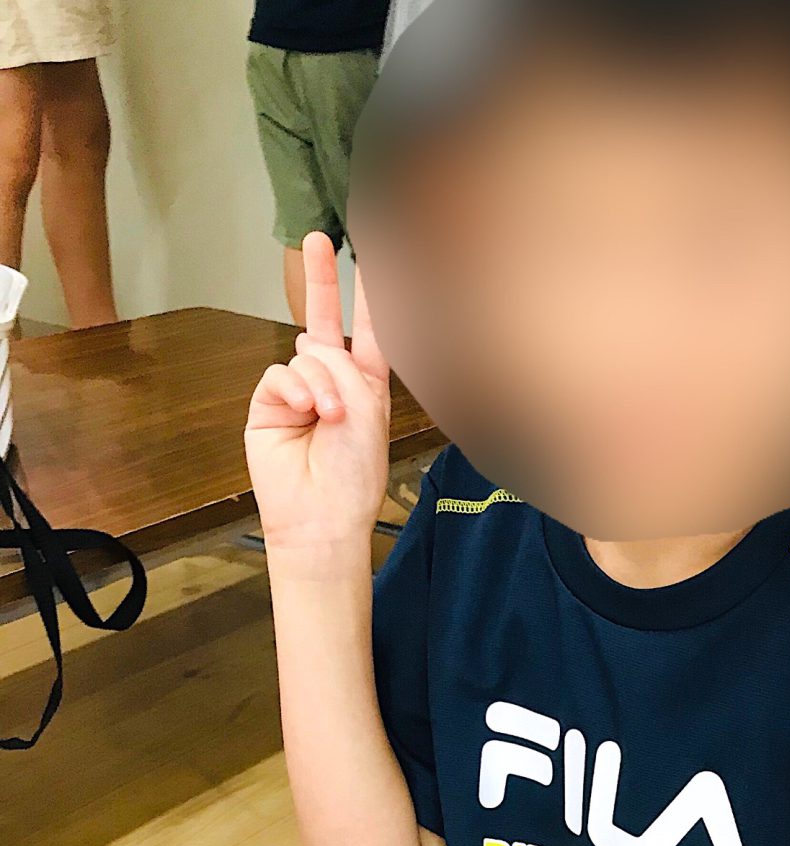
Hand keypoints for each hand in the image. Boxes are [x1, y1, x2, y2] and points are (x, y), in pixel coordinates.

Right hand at [245, 233, 392, 557]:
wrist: (322, 516)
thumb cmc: (354, 473)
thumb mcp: (366, 412)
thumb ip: (342, 368)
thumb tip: (307, 349)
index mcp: (366, 386)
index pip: (369, 334)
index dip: (370, 298)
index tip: (371, 258)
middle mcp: (333, 383)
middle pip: (326, 321)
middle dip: (322, 280)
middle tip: (317, 239)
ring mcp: (299, 393)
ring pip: (306, 354)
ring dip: (321, 383)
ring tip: (329, 418)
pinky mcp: (270, 404)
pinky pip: (281, 375)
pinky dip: (295, 390)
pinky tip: (306, 413)